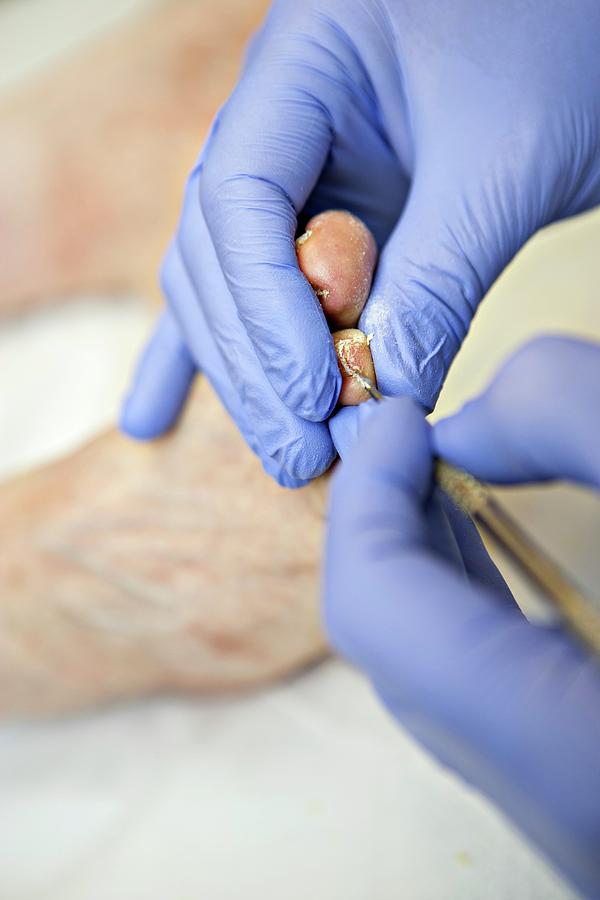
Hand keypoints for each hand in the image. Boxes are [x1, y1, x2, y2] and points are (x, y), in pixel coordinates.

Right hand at [121, 0, 599, 484]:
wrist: (590, 11)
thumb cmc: (561, 39)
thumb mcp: (506, 163)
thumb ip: (437, 279)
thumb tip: (381, 398)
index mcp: (304, 61)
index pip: (239, 195)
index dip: (266, 306)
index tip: (315, 390)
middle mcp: (278, 116)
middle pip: (219, 251)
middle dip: (255, 362)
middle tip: (302, 452)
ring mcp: (293, 167)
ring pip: (227, 282)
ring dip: (246, 375)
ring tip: (287, 453)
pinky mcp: (321, 212)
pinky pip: (253, 289)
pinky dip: (224, 355)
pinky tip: (156, 417)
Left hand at [325, 335, 599, 896]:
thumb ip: (578, 418)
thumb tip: (470, 424)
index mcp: (579, 755)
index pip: (379, 615)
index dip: (366, 501)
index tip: (397, 420)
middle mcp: (562, 810)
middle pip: (390, 645)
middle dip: (386, 523)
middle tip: (416, 437)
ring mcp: (572, 812)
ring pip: (424, 672)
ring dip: (416, 557)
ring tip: (439, 469)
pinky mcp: (586, 789)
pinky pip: (476, 688)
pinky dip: (462, 597)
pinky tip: (487, 536)